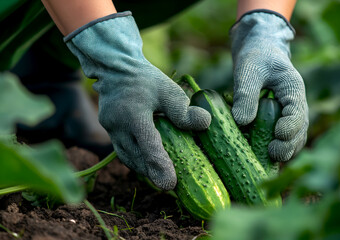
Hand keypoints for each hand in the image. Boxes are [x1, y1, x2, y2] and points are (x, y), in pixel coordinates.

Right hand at [65, 12, 210, 189]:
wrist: (116, 70)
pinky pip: (124, 151)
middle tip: (171, 187)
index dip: (159, 165)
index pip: (147, 145)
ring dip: (144, 170)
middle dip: (152, 173)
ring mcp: (110, 130)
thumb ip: (183, 110)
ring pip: (128, 157)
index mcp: (133, 114)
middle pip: (136, 157)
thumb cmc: (146, 80)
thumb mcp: (168, 90)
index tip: (170, 184)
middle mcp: (117, 125)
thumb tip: (205, 124)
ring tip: (162, 179)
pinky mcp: (110, 132)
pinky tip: (150, 166)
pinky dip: (137, 160)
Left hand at [230, 10, 307, 161]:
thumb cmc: (255, 57)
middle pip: (300, 130)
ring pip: (295, 138)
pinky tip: (264, 157)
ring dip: (286, 151)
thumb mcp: (248, 71)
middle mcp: (296, 105)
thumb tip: (241, 122)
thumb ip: (246, 94)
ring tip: (269, 159)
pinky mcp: (281, 121)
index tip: (277, 135)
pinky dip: (278, 149)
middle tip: (272, 153)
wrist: (259, 52)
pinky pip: (285, 139)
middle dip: (289, 144)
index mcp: (293, 89)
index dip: (290, 126)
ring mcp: (290, 115)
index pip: (298, 112)